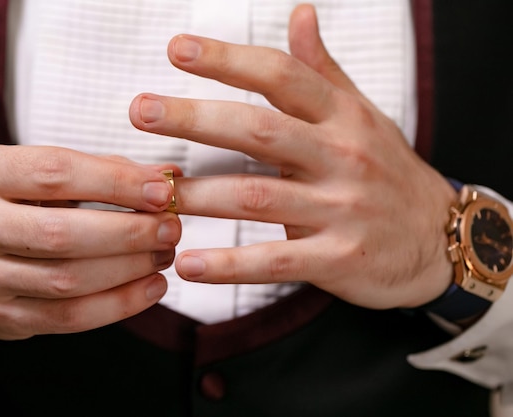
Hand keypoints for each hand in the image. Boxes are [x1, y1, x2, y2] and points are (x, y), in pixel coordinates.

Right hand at [0, 145, 180, 338]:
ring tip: (164, 254)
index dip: (117, 183)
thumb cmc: (7, 200)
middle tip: (170, 228)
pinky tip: (150, 287)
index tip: (162, 190)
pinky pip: (68, 318)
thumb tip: (168, 178)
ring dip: (130, 269)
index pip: (57, 173)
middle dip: (130, 232)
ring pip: (68, 280)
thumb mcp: (37, 170)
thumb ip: (102, 170)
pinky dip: (119, 305)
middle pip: (63, 233)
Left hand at [129, 5, 456, 308]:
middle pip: (260, 131)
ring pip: (257, 197)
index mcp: (342, 117)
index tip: (176, 49)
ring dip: (199, 195)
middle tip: (141, 110)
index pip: (280, 77)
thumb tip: (300, 13)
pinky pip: (275, 261)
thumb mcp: (362, 115)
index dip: (228, 60)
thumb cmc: (388, 171)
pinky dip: (229, 265)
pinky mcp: (339, 259)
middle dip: (196, 119)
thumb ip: (323, 70)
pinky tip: (187, 263)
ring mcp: (341, 209)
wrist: (441, 239)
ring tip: (151, 194)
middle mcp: (341, 157)